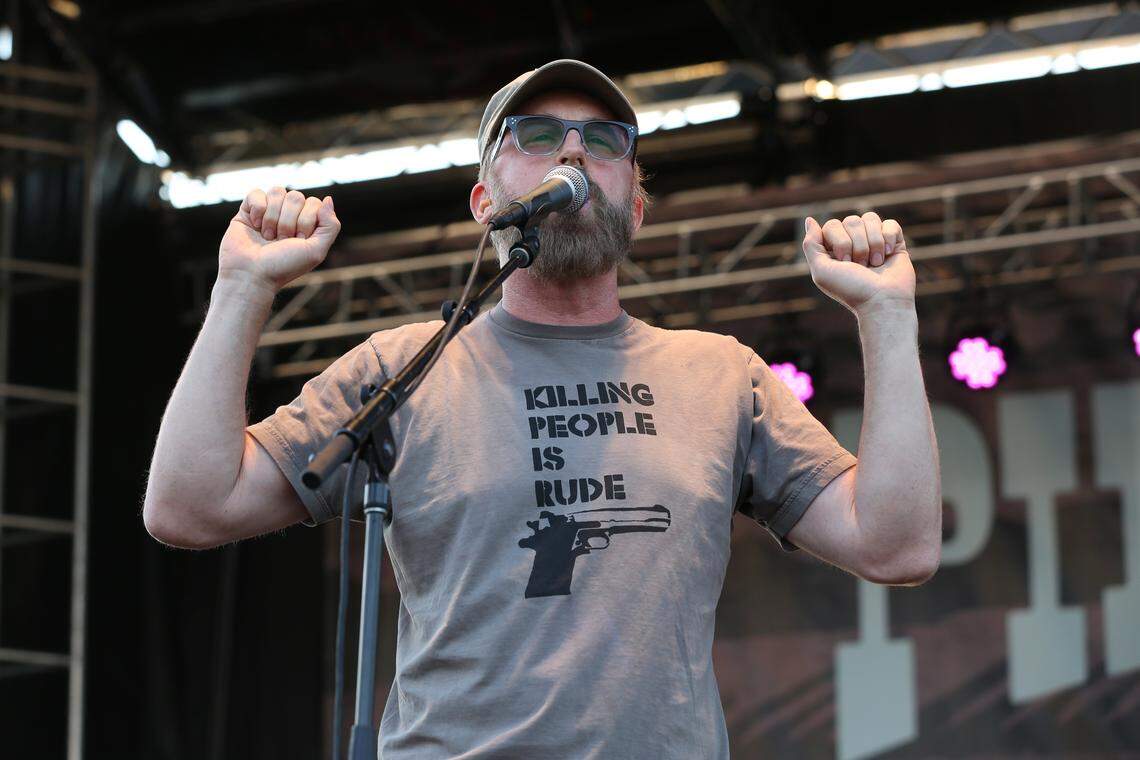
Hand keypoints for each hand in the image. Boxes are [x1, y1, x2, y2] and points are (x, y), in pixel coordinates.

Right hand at [218, 186, 340, 292]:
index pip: (314, 203)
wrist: (252, 275)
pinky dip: (257, 210)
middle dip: (289, 222)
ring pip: (277, 191)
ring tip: (268, 237)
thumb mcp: (316, 250)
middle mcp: (288, 216)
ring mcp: (268, 211)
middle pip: (296, 196)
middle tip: (281, 241)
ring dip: (273, 217)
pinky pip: (256, 193)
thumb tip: (328, 198)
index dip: (306, 221)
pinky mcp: (248, 210)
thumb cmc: (284, 266)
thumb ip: (330, 226)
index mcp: (306, 224)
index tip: (298, 241)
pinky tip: (255, 226)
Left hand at [802, 212, 915, 315]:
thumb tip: (809, 219)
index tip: (845, 262)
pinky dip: (889, 238)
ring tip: (875, 264)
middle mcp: (853, 242)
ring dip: (873, 243)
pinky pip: (891, 224)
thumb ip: (811, 245)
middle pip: (852, 221)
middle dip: (857, 245)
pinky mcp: (894, 243)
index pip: (832, 225)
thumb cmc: (851, 289)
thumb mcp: (822, 270)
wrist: (882, 301)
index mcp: (834, 248)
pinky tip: (888, 254)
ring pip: (871, 219)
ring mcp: (874, 241)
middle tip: (861, 266)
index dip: (839, 241)